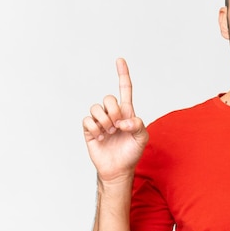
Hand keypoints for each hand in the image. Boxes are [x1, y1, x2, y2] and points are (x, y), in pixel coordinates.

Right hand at [83, 58, 148, 182]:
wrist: (118, 170)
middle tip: (118, 126)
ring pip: (96, 108)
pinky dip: (94, 129)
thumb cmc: (132, 153)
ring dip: (104, 122)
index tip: (120, 60)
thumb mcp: (142, 139)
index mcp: (127, 112)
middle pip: (108, 98)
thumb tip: (123, 121)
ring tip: (109, 133)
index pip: (125, 89)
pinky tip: (100, 137)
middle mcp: (113, 114)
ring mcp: (100, 121)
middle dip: (114, 112)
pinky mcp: (89, 130)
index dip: (122, 74)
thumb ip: (138, 125)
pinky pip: (87, 120)